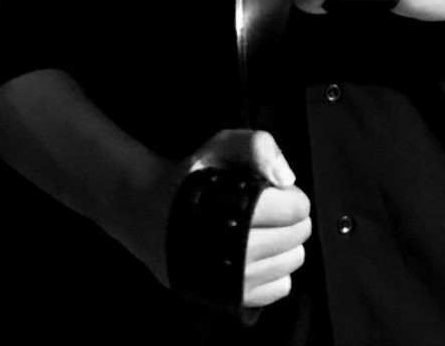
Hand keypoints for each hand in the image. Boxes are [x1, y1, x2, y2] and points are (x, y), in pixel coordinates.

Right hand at [155, 129, 310, 309]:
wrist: (150, 214)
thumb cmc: (193, 177)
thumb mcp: (221, 145)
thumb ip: (258, 147)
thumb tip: (287, 178)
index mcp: (228, 206)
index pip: (292, 209)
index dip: (294, 197)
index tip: (282, 192)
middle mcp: (228, 248)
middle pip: (292, 237)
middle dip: (295, 220)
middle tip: (280, 210)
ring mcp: (228, 279)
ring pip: (288, 264)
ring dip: (288, 245)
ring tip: (271, 230)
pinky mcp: (227, 298)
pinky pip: (277, 290)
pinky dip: (279, 272)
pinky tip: (263, 255)